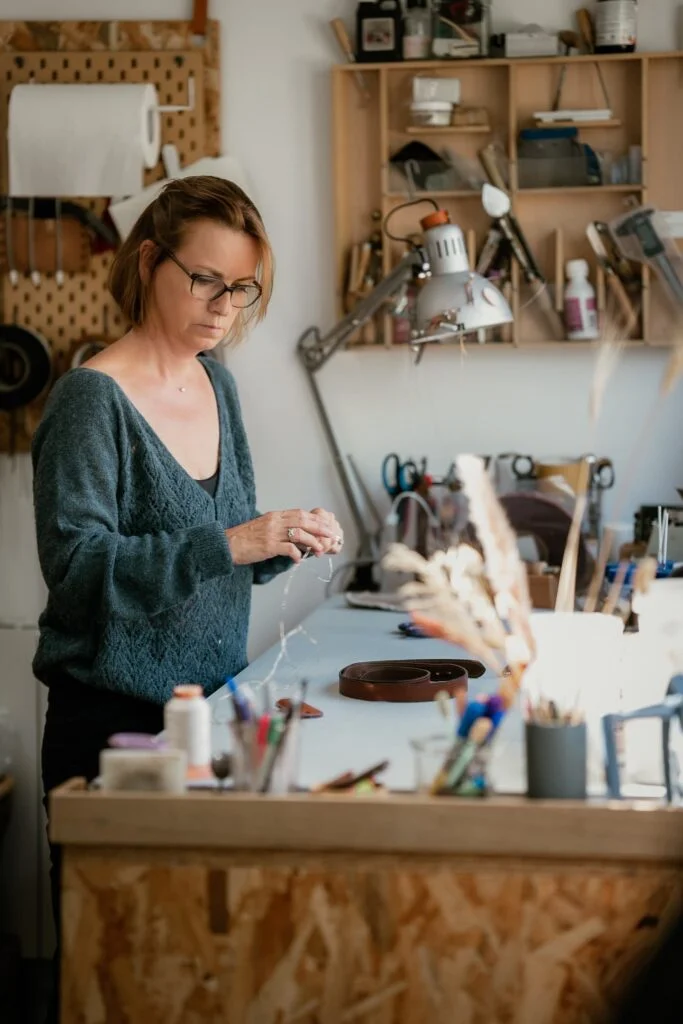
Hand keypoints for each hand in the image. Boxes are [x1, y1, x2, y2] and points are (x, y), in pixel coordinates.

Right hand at [225, 508, 342, 565]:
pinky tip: (299, 560)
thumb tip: (298, 533)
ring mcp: (272, 533)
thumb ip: (280, 527)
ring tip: (319, 551)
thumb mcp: (264, 527)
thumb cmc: (245, 539)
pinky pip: (288, 549)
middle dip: (320, 529)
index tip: (327, 526)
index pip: (300, 514)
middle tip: (331, 536)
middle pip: (304, 521)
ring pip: (299, 534)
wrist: (226, 545)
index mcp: (275, 516)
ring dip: (312, 543)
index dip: (316, 519)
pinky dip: (297, 554)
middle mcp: (275, 522)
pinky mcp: (268, 546)